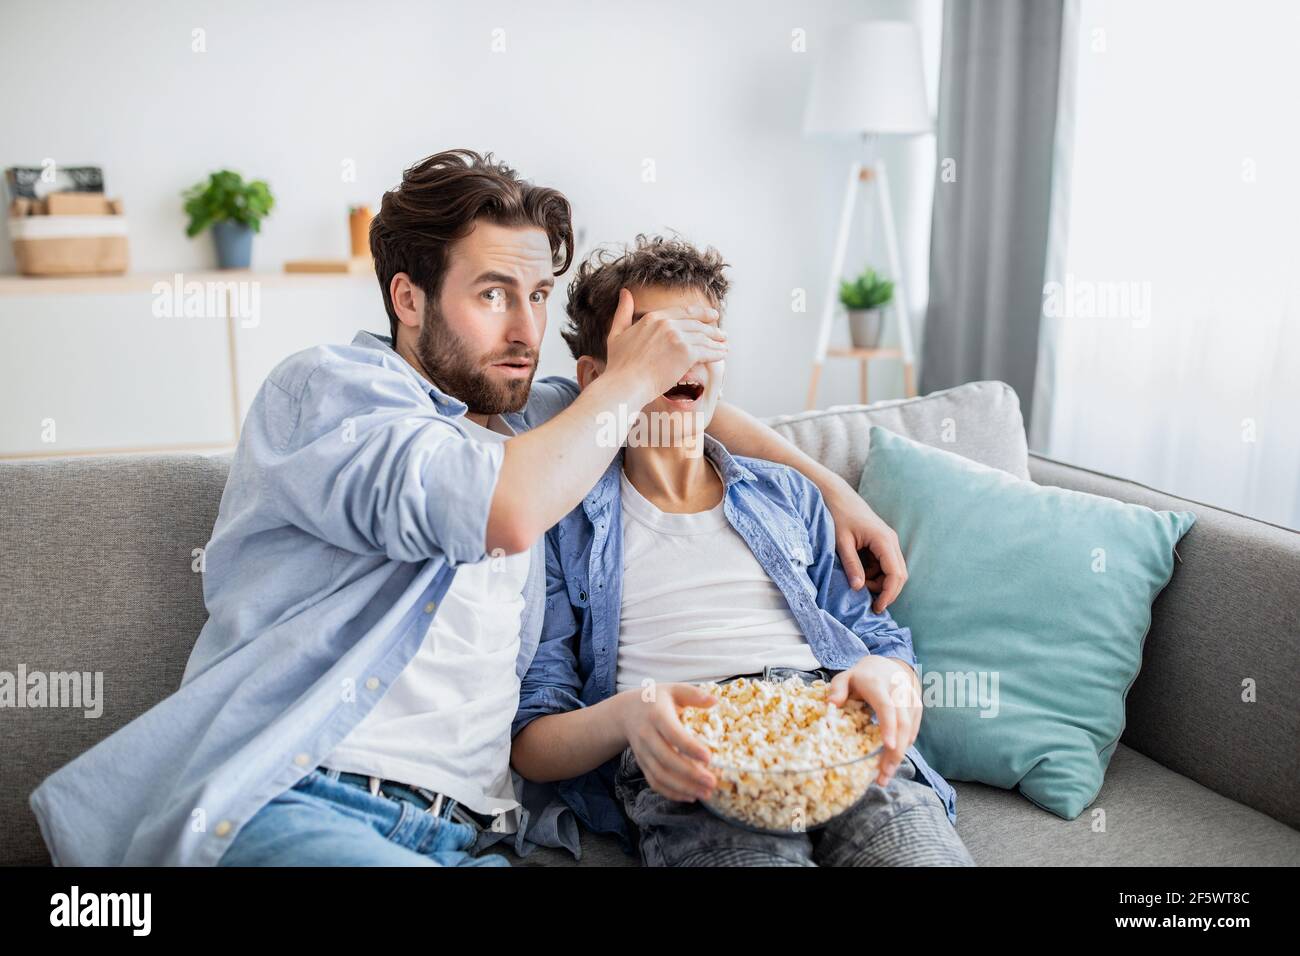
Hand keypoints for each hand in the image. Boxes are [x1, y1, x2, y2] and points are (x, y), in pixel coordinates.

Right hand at [604, 288, 727, 401]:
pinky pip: (707, 351)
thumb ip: (623, 312)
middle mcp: (667, 324)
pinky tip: (722, 354)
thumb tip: (625, 292)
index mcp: (653, 318)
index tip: (710, 316)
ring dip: (717, 340)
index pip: (683, 312)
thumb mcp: (616, 333)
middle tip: (721, 332)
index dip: (699, 314)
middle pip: (696, 323)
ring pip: (703, 337)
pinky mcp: (686, 353)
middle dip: (712, 327)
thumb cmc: (619, 365)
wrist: (625, 384)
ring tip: (724, 344)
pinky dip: (717, 352)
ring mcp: (678, 337)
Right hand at [615, 682, 717, 802]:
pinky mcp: (642, 763)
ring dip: (683, 787)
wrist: (625, 711)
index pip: (673, 734)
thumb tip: (715, 701)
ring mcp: (642, 752)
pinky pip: (654, 782)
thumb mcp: (673, 690)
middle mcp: (647, 735)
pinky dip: (671, 793)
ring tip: (705, 793)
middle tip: (712, 782)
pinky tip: (690, 797)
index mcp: (656, 715)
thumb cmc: (656, 699)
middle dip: (689, 774)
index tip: (709, 757)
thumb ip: (693, 694)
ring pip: (660, 775)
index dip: (690, 747)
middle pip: (666, 759)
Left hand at [821, 481, 907, 612]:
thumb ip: (851, 565)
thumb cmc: (839, 516)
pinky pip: (885, 564)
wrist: (837, 496)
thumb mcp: (841, 542)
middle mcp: (891, 541)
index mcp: (884, 541)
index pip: (895, 574)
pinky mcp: (883, 542)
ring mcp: (889, 541)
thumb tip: (858, 588)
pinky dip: (876, 574)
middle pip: (900, 575)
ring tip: (859, 584)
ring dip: (880, 582)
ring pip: (893, 571)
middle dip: (887, 592)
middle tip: (871, 604)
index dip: (889, 594)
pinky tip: (860, 573)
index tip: (877, 608)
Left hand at [828, 656, 921, 787]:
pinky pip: (913, 732)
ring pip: (910, 731)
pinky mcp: (918, 709)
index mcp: (878, 684)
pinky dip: (903, 748)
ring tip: (884, 775)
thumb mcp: (846, 676)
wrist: (891, 664)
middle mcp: (899, 692)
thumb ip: (837, 688)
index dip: (889, 726)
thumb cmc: (864, 675)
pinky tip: (890, 762)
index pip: (887, 706)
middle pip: (903, 724)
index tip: (889, 746)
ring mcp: (911, 701)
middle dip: (896, 752)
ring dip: (899, 755)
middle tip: (883, 775)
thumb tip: (832, 705)